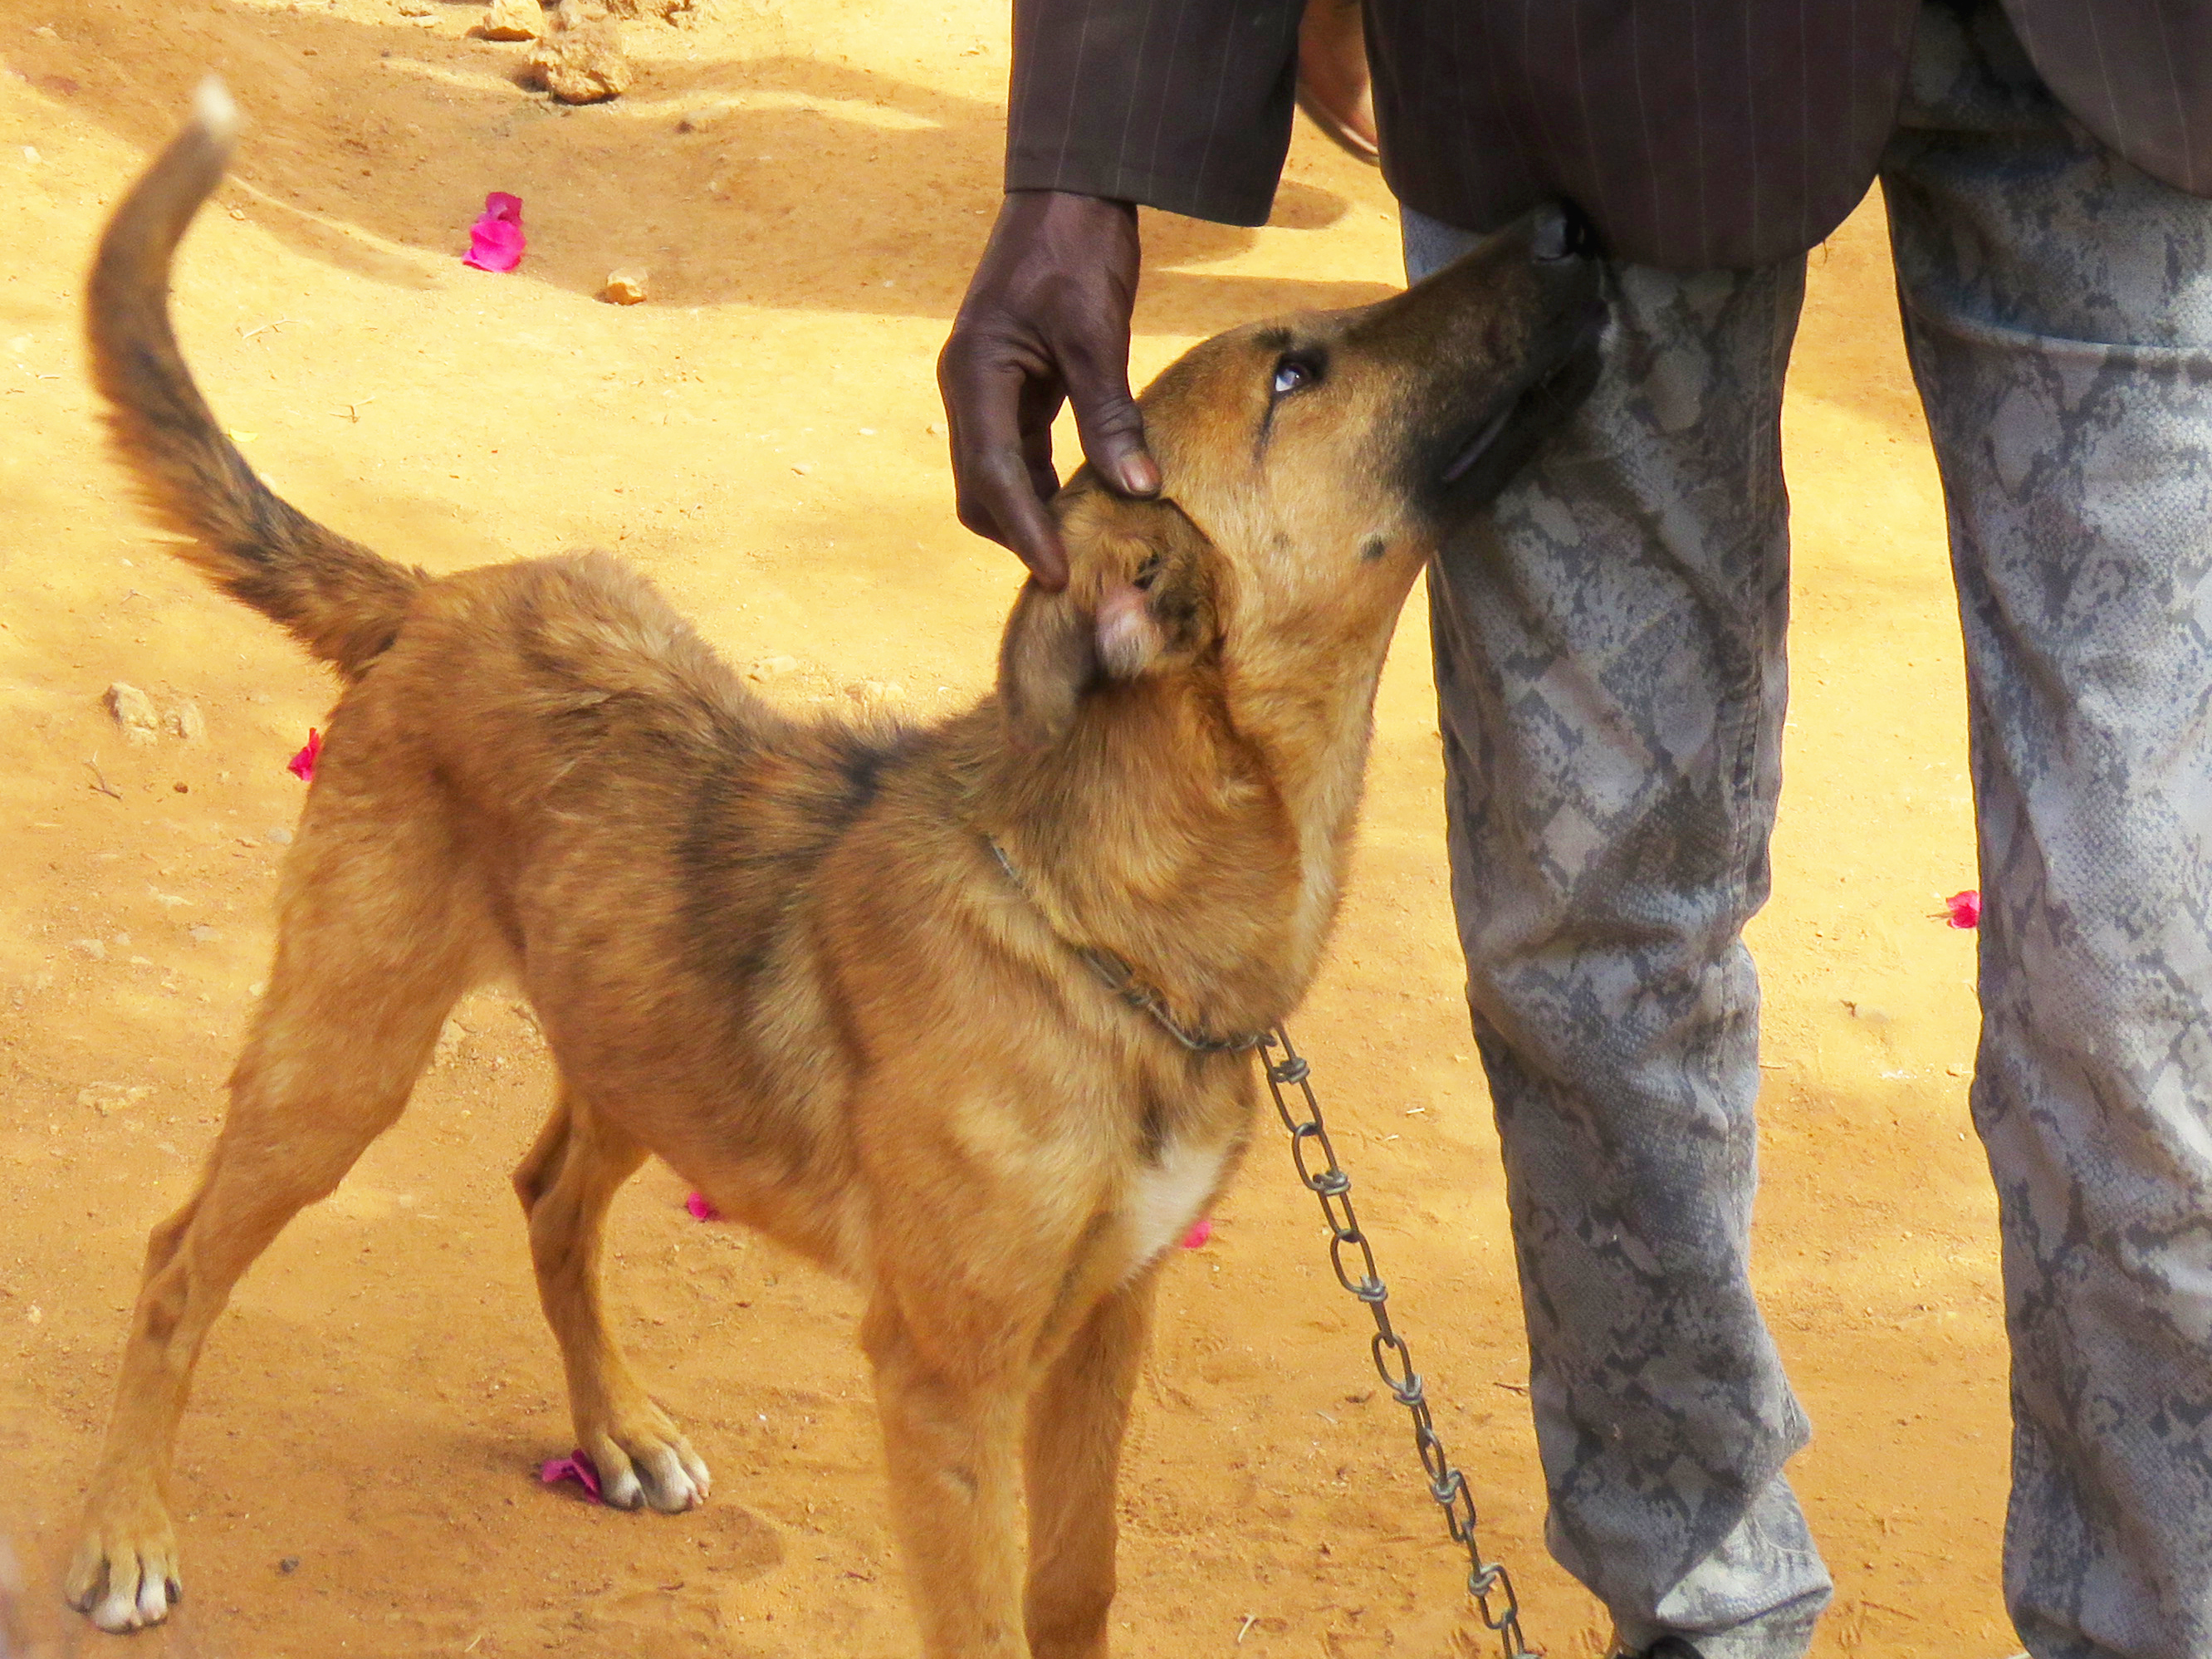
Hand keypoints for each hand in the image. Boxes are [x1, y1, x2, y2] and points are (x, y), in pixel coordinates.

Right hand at [938, 190, 1159, 588]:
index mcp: (976, 374)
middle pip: (981, 489)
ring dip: (1030, 514)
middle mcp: (969, 389)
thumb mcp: (1097, 332)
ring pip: (996, 477)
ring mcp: (986, 389)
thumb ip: (1110, 413)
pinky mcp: (1011, 386)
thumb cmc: (1078, 248)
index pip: (995, 475)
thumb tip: (1137, 488)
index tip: (1059, 577)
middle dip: (1019, 533)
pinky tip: (1081, 501)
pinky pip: (1018, 453)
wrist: (1069, 189)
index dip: (1027, 531)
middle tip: (1076, 573)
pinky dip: (1042, 484)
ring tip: (1081, 548)